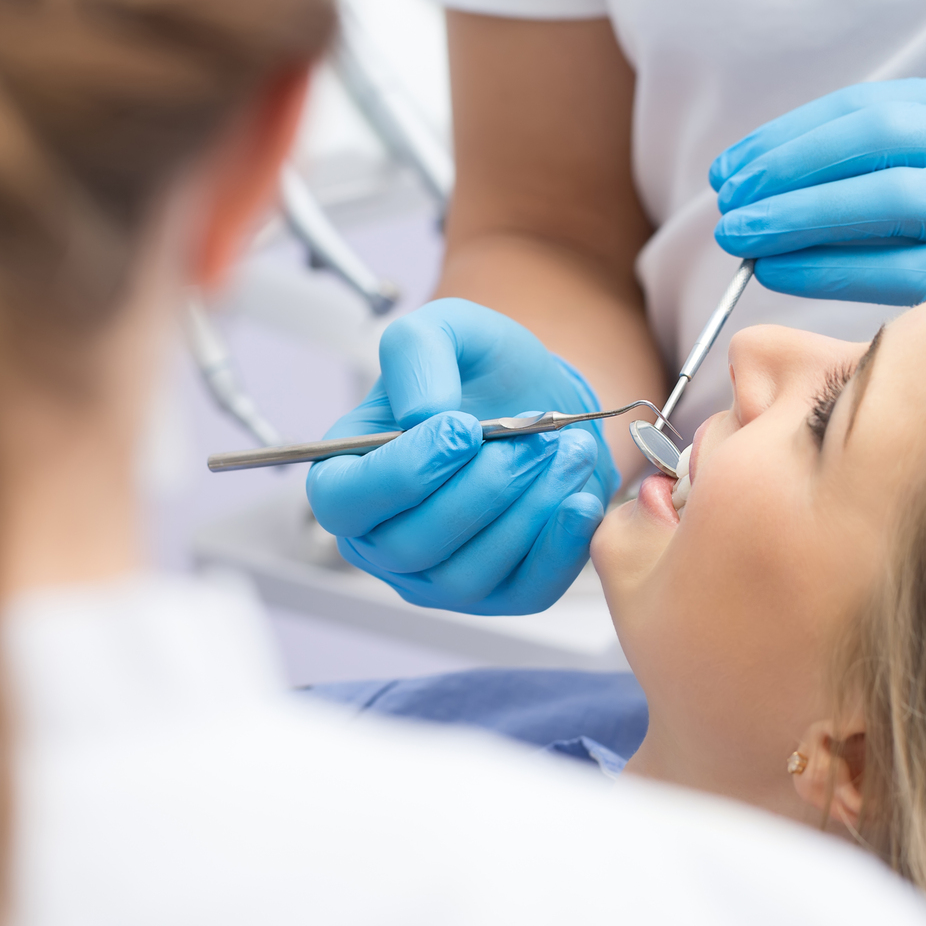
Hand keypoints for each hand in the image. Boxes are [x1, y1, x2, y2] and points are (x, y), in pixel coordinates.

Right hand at [305, 299, 619, 614]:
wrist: (544, 400)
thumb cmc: (481, 372)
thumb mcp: (446, 330)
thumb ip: (416, 350)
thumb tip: (421, 415)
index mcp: (347, 480)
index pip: (344, 503)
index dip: (403, 473)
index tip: (464, 428)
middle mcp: (383, 543)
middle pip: (413, 544)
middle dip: (484, 488)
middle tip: (537, 436)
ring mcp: (439, 580)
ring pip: (469, 573)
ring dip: (527, 510)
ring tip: (569, 451)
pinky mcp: (501, 595)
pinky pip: (526, 589)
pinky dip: (559, 544)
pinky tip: (581, 497)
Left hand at [709, 78, 925, 303]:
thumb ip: (906, 159)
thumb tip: (777, 180)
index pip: (874, 105)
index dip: (793, 135)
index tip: (739, 164)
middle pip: (872, 139)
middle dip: (785, 169)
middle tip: (729, 199)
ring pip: (881, 198)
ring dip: (796, 216)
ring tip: (740, 236)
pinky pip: (893, 265)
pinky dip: (827, 266)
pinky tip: (779, 270)